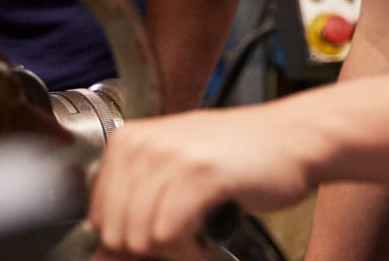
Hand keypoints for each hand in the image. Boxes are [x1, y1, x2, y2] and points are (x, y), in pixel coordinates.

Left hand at [89, 104, 317, 259]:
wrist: (289, 139)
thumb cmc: (233, 160)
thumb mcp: (173, 176)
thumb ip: (135, 210)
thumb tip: (101, 257)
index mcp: (128, 140)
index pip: (98, 216)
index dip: (130, 240)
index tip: (160, 236)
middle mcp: (142, 142)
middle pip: (117, 232)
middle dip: (150, 249)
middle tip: (183, 238)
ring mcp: (170, 155)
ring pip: (141, 237)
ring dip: (174, 252)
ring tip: (198, 235)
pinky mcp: (200, 173)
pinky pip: (169, 235)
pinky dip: (189, 252)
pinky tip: (208, 238)